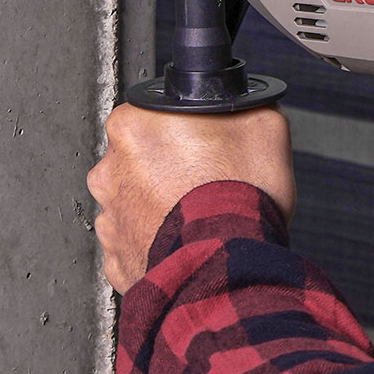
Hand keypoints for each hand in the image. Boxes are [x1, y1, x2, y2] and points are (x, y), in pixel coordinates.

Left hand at [87, 104, 294, 292]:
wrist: (229, 268)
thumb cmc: (239, 199)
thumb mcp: (264, 126)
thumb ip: (240, 105)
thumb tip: (239, 104)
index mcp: (134, 127)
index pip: (152, 114)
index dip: (184, 127)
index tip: (206, 142)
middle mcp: (110, 170)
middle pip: (140, 158)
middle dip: (168, 166)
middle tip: (207, 179)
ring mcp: (110, 217)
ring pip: (137, 201)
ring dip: (162, 205)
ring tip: (200, 214)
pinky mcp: (117, 258)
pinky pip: (138, 241)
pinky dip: (158, 241)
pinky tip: (188, 240)